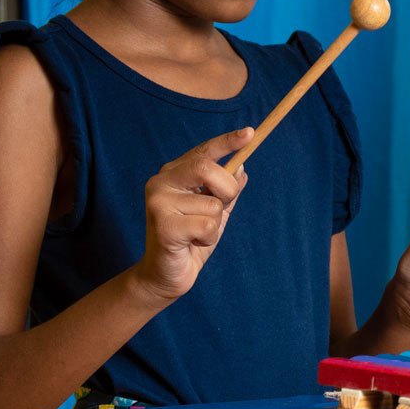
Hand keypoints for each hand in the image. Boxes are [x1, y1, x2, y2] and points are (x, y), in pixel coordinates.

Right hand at [131, 127, 253, 306]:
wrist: (166, 275)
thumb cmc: (190, 240)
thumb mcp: (214, 212)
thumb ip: (226, 190)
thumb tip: (242, 167)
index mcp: (173, 174)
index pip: (203, 152)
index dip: (227, 141)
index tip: (250, 133)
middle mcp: (161, 182)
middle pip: (207, 169)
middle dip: (226, 190)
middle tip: (218, 208)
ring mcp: (158, 203)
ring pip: (212, 204)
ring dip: (215, 224)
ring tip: (196, 234)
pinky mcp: (163, 226)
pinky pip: (207, 225)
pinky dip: (208, 238)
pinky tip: (191, 244)